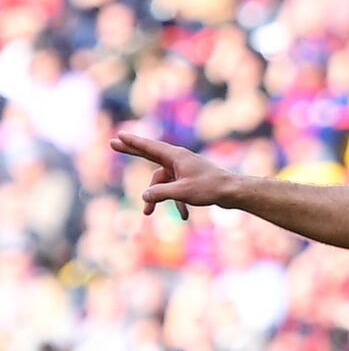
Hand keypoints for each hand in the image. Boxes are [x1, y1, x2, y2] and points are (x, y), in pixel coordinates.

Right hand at [110, 132, 234, 220]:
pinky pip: (176, 190)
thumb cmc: (209, 188)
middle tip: (112, 144)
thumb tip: (144, 196)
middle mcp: (179, 160)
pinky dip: (177, 202)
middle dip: (132, 152)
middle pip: (150, 156)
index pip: (149, 148)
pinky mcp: (190, 179)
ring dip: (156, 197)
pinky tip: (184, 216)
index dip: (132, 143)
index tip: (119, 135)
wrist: (233, 192)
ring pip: (162, 182)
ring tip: (147, 214)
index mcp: (176, 157)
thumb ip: (160, 193)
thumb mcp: (181, 192)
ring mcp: (184, 169)